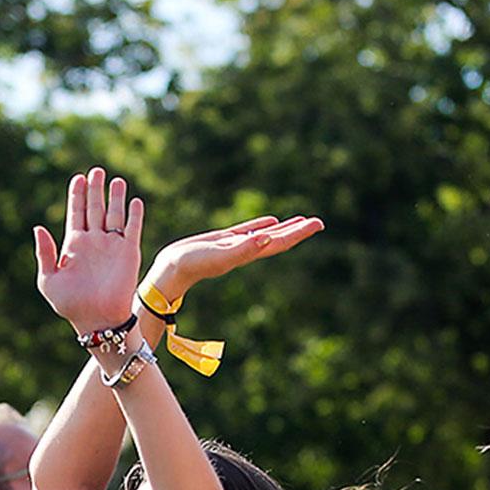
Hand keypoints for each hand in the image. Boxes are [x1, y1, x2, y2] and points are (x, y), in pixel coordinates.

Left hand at [33, 166, 145, 333]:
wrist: (97, 320)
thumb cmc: (70, 304)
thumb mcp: (48, 280)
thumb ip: (44, 253)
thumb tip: (38, 227)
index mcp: (74, 245)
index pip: (76, 213)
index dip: (77, 195)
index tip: (78, 178)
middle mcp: (94, 242)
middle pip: (95, 208)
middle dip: (95, 189)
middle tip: (96, 171)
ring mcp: (112, 246)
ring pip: (114, 214)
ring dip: (115, 197)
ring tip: (116, 180)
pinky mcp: (129, 253)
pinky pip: (132, 229)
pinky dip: (134, 214)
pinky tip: (133, 200)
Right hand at [145, 215, 324, 300]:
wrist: (172, 269)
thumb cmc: (194, 264)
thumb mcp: (221, 254)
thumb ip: (244, 248)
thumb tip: (268, 238)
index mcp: (249, 254)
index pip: (280, 242)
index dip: (299, 233)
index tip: (317, 224)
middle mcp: (246, 251)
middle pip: (278, 239)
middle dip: (298, 230)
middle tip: (318, 222)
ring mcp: (235, 246)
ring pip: (266, 234)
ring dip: (283, 228)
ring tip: (300, 220)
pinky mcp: (223, 240)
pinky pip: (249, 230)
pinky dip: (262, 225)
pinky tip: (271, 221)